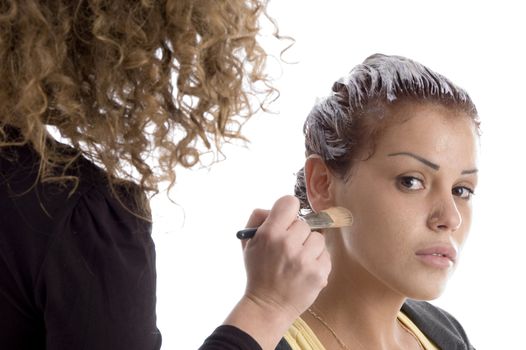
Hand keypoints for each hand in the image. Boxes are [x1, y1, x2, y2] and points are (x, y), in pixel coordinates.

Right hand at [223, 195, 330, 348]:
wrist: (267, 306)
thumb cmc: (259, 272)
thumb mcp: (249, 243)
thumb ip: (259, 219)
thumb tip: (275, 208)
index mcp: (269, 233)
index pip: (289, 202)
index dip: (289, 210)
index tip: (287, 220)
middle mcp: (287, 243)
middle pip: (304, 223)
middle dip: (297, 235)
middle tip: (289, 249)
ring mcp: (304, 259)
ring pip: (317, 238)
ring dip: (309, 247)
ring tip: (298, 261)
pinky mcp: (319, 273)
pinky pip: (326, 254)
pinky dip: (317, 261)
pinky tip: (305, 271)